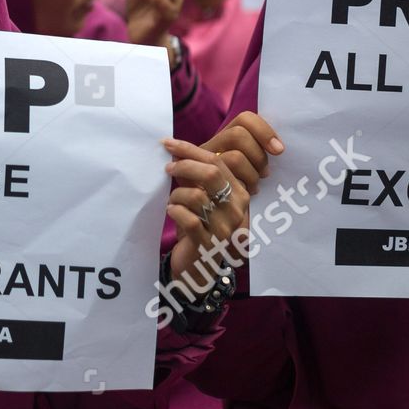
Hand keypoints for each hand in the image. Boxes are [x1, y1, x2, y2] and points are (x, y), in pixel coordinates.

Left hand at [162, 139, 250, 280]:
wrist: (198, 265)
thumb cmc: (199, 224)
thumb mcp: (203, 196)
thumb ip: (197, 175)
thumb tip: (176, 149)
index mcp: (239, 193)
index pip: (218, 161)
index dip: (190, 149)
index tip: (168, 143)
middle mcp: (237, 209)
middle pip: (211, 174)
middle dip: (185, 166)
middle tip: (168, 169)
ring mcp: (225, 228)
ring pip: (197, 196)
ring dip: (177, 195)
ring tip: (173, 202)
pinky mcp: (208, 244)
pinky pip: (189, 219)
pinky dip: (175, 211)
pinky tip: (172, 212)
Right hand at [201, 112, 284, 192]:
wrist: (209, 225)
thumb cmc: (233, 198)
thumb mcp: (246, 173)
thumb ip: (255, 157)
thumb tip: (279, 148)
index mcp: (222, 140)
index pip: (245, 119)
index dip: (264, 130)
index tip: (279, 151)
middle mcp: (209, 147)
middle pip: (239, 135)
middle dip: (259, 156)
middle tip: (264, 175)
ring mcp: (201, 163)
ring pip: (235, 157)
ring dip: (251, 175)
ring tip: (253, 188)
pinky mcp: (197, 184)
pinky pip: (227, 182)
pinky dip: (242, 188)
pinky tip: (245, 196)